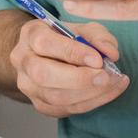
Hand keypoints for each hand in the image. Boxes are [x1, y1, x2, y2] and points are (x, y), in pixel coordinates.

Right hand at [9, 18, 128, 116]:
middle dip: (79, 79)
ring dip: (89, 93)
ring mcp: (28, 85)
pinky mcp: (39, 104)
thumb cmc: (65, 39)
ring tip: (113, 83)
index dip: (72, 53)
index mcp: (31, 35)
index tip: (98, 59)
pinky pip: (64, 109)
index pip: (45, 44)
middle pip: (43, 75)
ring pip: (55, 97)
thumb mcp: (82, 28)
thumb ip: (97, 36)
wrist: (46, 56)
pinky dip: (90, 103)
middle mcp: (23, 60)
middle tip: (105, 77)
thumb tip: (110, 53)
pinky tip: (107, 92)